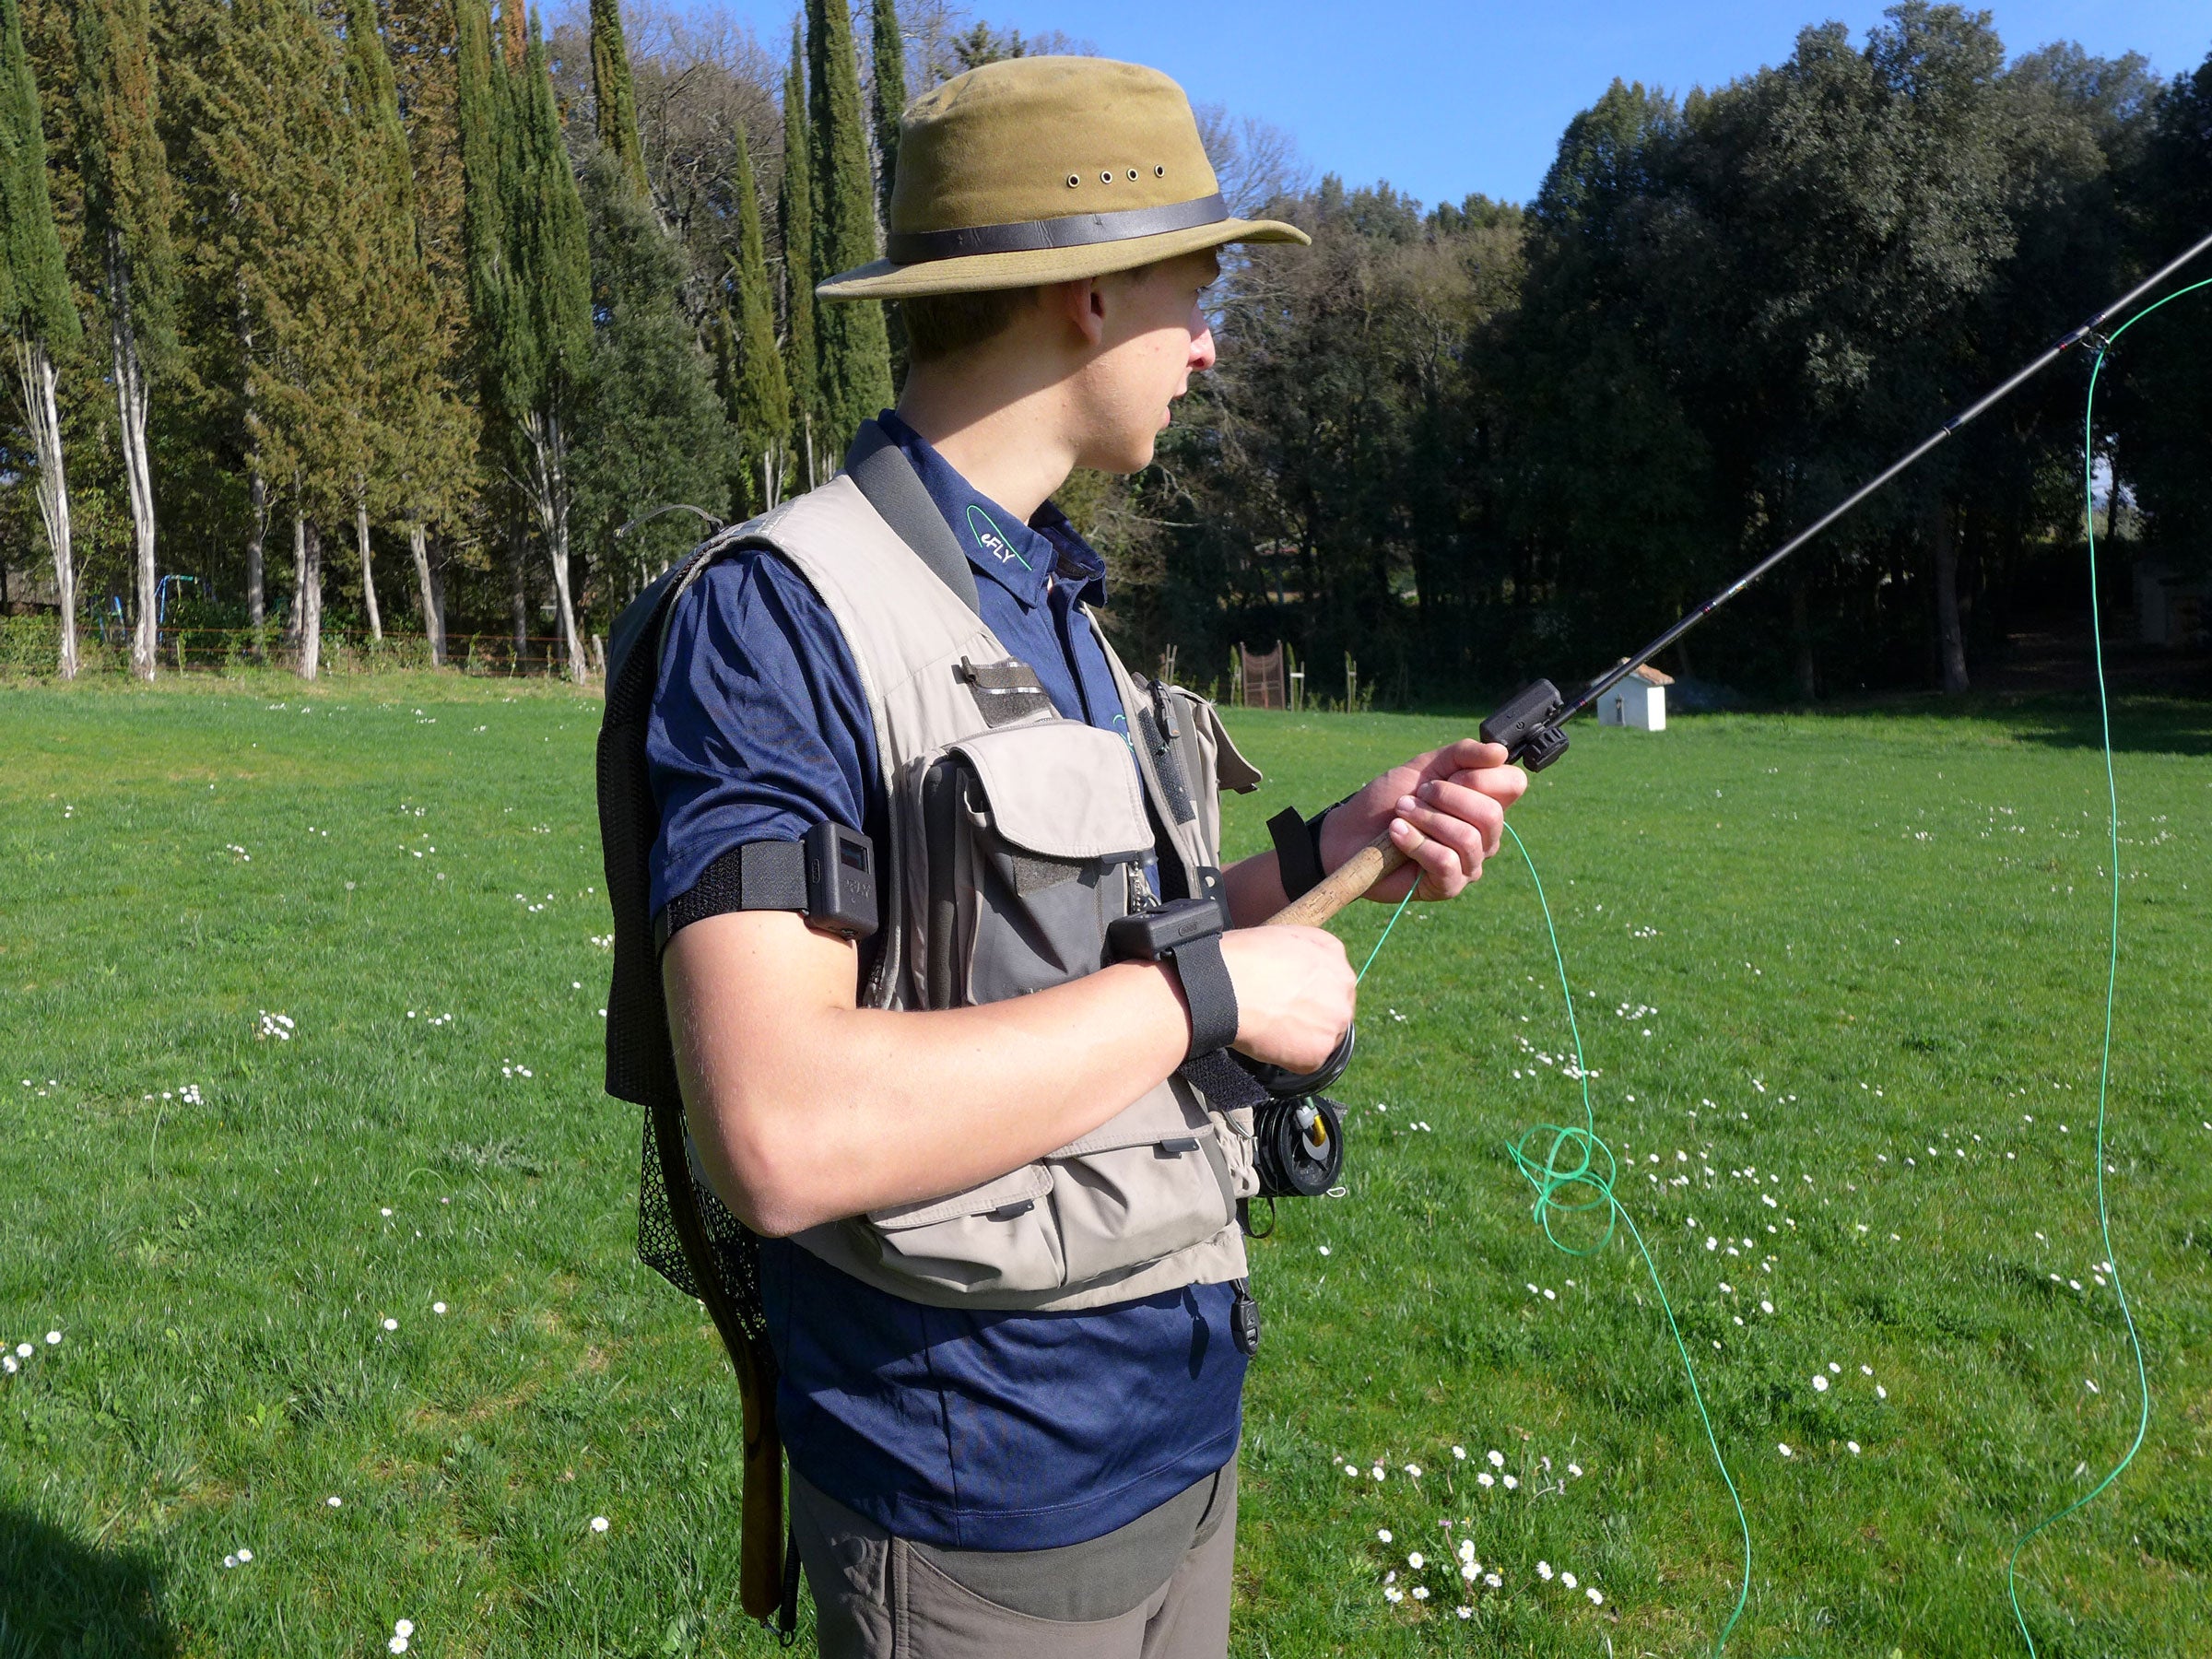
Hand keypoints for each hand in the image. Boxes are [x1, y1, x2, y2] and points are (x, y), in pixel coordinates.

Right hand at [1219, 925, 1354, 1072]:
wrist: (1226, 986)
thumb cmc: (1243, 958)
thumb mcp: (1282, 934)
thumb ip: (1305, 950)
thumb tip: (1301, 967)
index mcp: (1333, 955)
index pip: (1331, 979)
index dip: (1310, 991)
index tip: (1293, 997)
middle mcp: (1344, 987)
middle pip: (1334, 1008)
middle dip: (1312, 1015)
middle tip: (1281, 1016)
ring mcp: (1334, 1021)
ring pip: (1323, 1036)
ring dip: (1302, 1037)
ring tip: (1272, 1028)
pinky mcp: (1319, 1051)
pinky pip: (1308, 1060)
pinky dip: (1290, 1058)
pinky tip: (1270, 1042)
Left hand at [1320, 738, 1529, 901]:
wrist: (1347, 833)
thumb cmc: (1386, 801)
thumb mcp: (1423, 766)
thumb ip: (1462, 754)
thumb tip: (1500, 751)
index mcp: (1483, 802)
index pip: (1513, 785)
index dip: (1481, 776)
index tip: (1448, 775)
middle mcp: (1484, 835)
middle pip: (1491, 814)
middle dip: (1446, 798)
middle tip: (1414, 796)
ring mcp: (1468, 864)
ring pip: (1468, 839)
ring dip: (1426, 819)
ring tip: (1400, 814)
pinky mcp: (1447, 886)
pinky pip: (1445, 862)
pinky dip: (1415, 842)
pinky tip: (1395, 835)